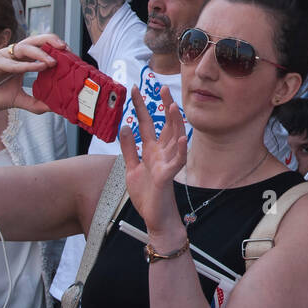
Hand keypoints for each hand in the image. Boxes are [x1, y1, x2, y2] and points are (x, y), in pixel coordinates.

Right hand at [0, 34, 62, 116]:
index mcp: (20, 60)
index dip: (55, 49)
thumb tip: (54, 108)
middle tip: (65, 47)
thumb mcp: (19, 100)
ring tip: (54, 62)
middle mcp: (12, 55)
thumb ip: (35, 103)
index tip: (71, 55)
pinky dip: (26, 65)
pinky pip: (11, 62)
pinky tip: (39, 68)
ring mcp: (2, 57)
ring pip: (24, 48)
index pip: (40, 48)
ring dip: (40, 54)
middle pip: (34, 40)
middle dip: (50, 40)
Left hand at [119, 85, 188, 236]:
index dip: (141, 107)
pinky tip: (183, 139)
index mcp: (152, 151)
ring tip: (173, 107)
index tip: (135, 90)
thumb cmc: (147, 195)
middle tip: (161, 88)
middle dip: (164, 107)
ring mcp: (167, 164)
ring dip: (175, 123)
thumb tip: (125, 126)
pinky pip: (177, 162)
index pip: (147, 123)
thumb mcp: (132, 168)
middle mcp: (162, 154)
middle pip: (165, 126)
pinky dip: (181, 150)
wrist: (155, 219)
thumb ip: (129, 148)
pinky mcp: (168, 177)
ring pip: (174, 139)